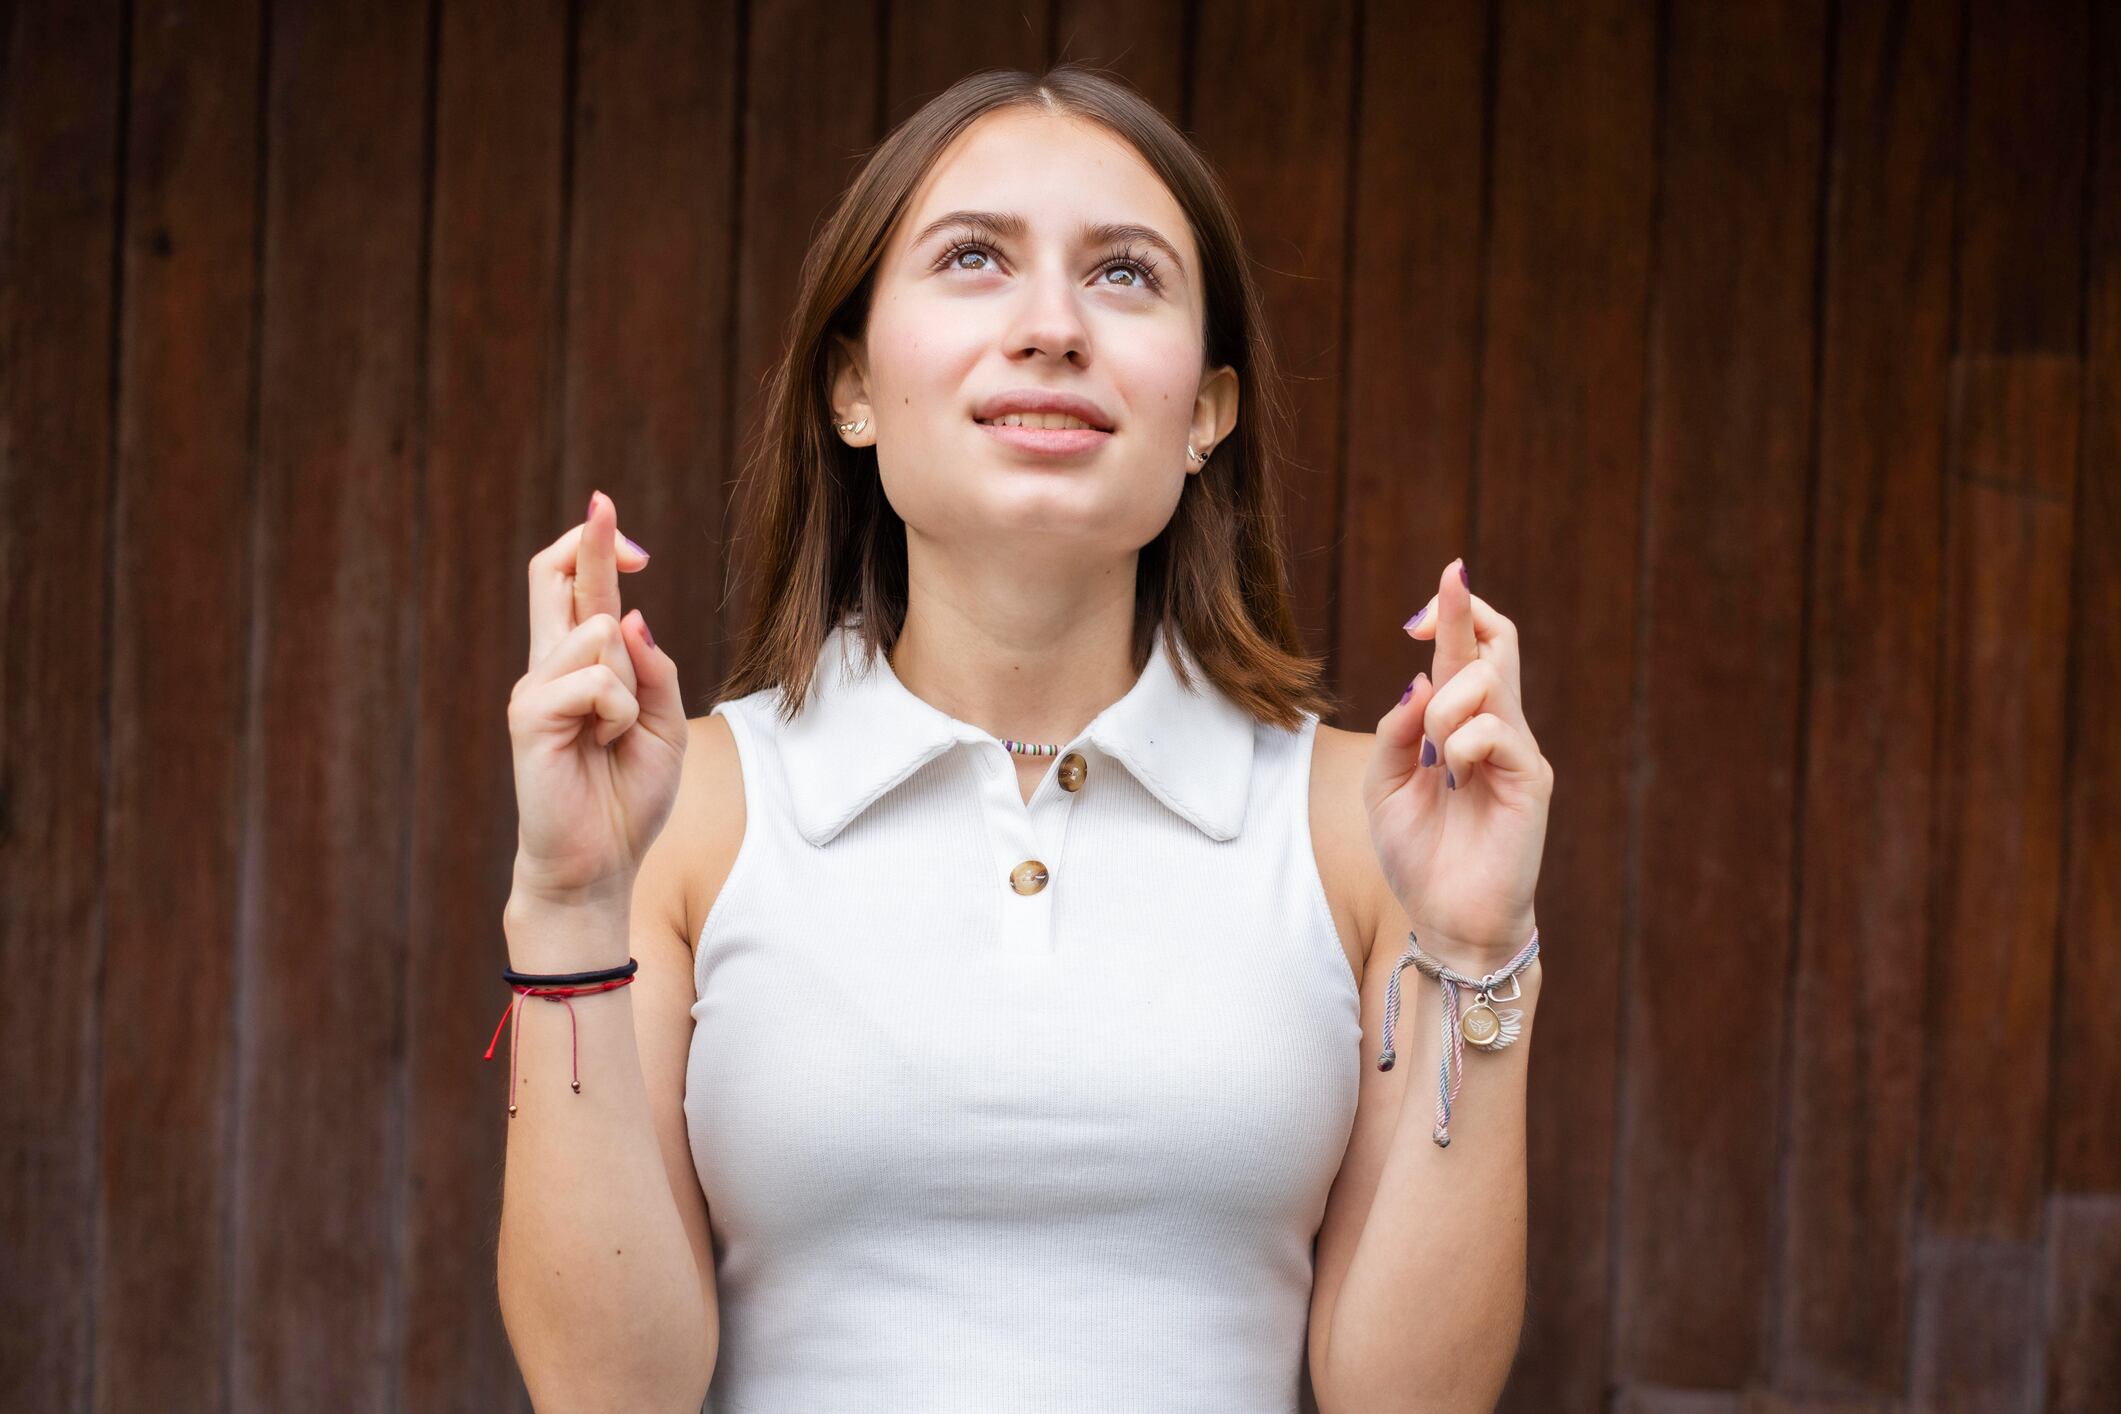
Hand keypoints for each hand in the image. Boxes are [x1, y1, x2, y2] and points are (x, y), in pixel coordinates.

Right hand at [506, 490, 685, 911]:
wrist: (599, 863)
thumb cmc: (628, 797)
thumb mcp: (665, 726)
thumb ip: (657, 671)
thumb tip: (632, 615)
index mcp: (581, 664)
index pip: (578, 589)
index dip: (597, 549)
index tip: (625, 534)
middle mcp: (551, 665)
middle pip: (553, 577)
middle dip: (587, 540)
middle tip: (604, 503)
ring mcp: (536, 687)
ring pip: (601, 633)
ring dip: (631, 685)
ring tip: (615, 733)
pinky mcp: (530, 715)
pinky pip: (598, 683)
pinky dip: (620, 714)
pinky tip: (603, 746)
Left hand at [1365, 558, 1552, 969]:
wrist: (1448, 920)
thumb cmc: (1420, 857)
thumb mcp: (1384, 788)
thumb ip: (1395, 734)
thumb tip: (1416, 680)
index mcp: (1460, 726)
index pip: (1467, 652)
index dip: (1452, 615)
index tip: (1418, 612)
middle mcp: (1495, 728)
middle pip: (1499, 642)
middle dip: (1463, 613)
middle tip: (1433, 604)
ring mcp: (1516, 752)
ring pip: (1486, 680)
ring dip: (1442, 707)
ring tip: (1433, 759)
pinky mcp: (1530, 780)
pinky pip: (1494, 731)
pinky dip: (1461, 745)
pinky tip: (1452, 779)